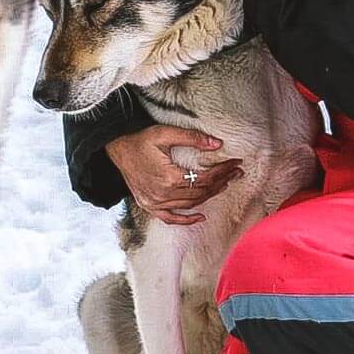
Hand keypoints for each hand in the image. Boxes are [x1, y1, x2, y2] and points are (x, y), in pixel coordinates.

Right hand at [104, 125, 242, 225]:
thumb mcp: (166, 134)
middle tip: (235, 173)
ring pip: (190, 204)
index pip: (204, 177)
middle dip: (221, 182)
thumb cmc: (141, 140)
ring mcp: (155, 202)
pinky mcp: (149, 206)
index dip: (223, 171)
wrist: (117, 149)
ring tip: (224, 184)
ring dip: (209, 196)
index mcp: (169, 177)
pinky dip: (186, 219)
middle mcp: (163, 194)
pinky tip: (200, 217)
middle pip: (201, 192)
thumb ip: (192, 138)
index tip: (235, 164)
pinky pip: (170, 218)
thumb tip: (217, 143)